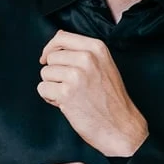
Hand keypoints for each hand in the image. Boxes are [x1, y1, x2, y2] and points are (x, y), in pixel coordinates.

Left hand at [37, 30, 148, 156]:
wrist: (120, 126)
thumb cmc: (110, 99)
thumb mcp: (103, 66)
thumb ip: (82, 53)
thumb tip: (54, 45)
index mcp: (96, 48)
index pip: (61, 37)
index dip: (50, 48)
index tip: (46, 58)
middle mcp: (86, 58)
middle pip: (51, 57)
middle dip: (54, 72)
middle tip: (70, 86)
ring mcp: (75, 75)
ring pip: (45, 73)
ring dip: (52, 86)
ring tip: (71, 95)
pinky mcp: (66, 93)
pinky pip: (42, 89)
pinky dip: (50, 98)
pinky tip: (66, 104)